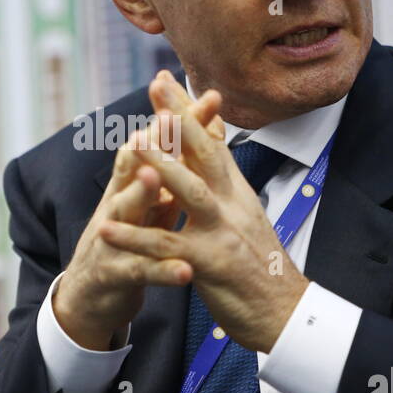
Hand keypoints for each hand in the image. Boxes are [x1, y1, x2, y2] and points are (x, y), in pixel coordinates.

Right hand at [53, 73, 222, 350]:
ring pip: (124, 211)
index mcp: (133, 184)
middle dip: (152, 142)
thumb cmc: (126, 241)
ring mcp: (110, 236)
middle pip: (133, 166)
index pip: (157, 144)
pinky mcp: (112, 274)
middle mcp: (117, 202)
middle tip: (169, 117)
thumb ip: (168, 169)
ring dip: (140, 193)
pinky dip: (161, 270)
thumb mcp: (148, 203)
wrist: (89, 296)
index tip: (210, 97)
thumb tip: (190, 128)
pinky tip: (185, 271)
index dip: (180, 120)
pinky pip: (138, 270)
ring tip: (157, 178)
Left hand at [96, 99, 309, 353]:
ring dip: (162, 167)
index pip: (212, 141)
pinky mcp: (209, 264)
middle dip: (179, 118)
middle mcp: (232, 204)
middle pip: (206, 153)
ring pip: (191, 192)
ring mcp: (222, 233)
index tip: (165, 79)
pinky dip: (135, 236)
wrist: (286, 313)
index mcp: (236, 192)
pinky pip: (166, 247)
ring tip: (133, 144)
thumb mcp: (244, 214)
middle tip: (155, 87)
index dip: (188, 110)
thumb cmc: (260, 266)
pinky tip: (107, 227)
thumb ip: (225, 180)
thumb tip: (214, 142)